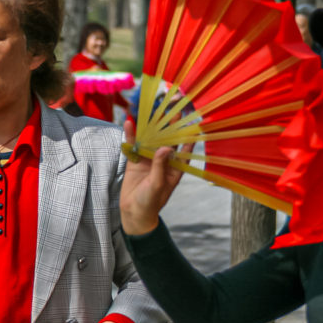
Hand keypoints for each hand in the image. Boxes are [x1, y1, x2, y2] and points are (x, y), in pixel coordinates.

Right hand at [119, 118, 187, 234]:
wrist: (133, 213)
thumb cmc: (150, 202)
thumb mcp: (157, 184)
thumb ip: (161, 165)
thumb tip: (166, 147)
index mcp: (174, 168)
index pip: (184, 149)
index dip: (188, 136)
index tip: (193, 121)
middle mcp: (163, 161)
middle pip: (167, 140)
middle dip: (170, 126)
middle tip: (174, 109)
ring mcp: (148, 160)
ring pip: (150, 139)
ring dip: (151, 127)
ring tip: (152, 110)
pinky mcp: (134, 161)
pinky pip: (133, 145)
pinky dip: (131, 135)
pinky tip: (129, 123)